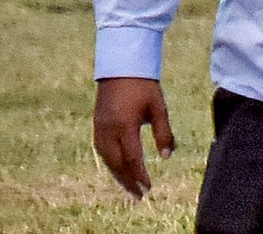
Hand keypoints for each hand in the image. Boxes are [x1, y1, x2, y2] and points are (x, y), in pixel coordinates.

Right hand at [93, 77, 175, 197]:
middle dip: (128, 180)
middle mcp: (109, 128)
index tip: (149, 188)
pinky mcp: (97, 121)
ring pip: (106, 156)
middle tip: (139, 195)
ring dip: (117, 173)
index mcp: (125, 125)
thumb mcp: (159, 109)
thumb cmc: (143, 86)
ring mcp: (100, 125)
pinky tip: (117, 166)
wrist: (121, 66)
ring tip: (128, 185)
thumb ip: (164, 134)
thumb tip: (165, 157)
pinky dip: (109, 161)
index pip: (132, 158)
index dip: (140, 175)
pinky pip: (100, 147)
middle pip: (116, 162)